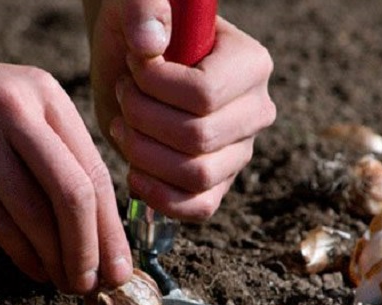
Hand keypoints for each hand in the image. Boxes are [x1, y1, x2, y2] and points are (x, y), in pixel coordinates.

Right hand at [0, 38, 132, 293]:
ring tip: (69, 283)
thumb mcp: (11, 106)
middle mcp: (17, 109)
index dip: (113, 227)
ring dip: (60, 259)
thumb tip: (97, 224)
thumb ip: (52, 151)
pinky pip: (0, 223)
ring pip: (38, 214)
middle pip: (76, 194)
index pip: (96, 170)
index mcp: (44, 95)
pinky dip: (25, 255)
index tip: (122, 265)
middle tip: (101, 285)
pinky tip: (36, 271)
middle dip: (94, 249)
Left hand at [88, 0, 275, 219]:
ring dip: (144, 154)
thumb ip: (145, 6)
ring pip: (195, 175)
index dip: (154, 87)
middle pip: (197, 138)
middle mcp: (256, 111)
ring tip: (125, 126)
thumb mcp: (136, 4)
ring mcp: (240, 151)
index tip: (133, 66)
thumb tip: (150, 45)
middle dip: (143, 120)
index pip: (203, 95)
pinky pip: (200, 207)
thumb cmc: (139, 29)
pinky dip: (161, 198)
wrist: (132, 60)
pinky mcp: (219, 182)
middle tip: (124, 97)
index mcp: (251, 64)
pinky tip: (134, 172)